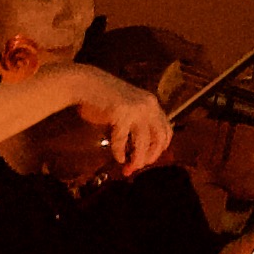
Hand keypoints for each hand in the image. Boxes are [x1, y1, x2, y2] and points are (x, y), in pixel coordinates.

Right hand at [66, 60, 175, 174]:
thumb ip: (136, 126)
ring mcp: (136, 109)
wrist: (86, 85)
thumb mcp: (128, 111)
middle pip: (159, 139)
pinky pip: (122, 141)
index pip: (166, 131)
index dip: (159, 148)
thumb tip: (138, 155)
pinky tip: (118, 158)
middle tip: (138, 166)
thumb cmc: (104, 100)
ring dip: (136, 160)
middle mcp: (149, 106)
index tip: (148, 159)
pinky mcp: (121, 114)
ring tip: (128, 168)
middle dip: (150, 157)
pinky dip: (120, 153)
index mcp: (152, 104)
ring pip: (143, 143)